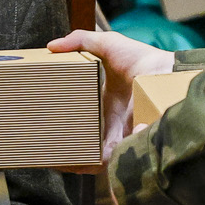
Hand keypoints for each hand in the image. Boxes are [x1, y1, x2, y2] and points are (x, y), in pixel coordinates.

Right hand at [48, 28, 177, 159]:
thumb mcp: (108, 44)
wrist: (164, 76)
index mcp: (106, 101)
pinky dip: (82, 165)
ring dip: (69, 158)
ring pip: (88, 154)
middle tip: (40, 143)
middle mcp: (110, 122)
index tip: (43, 119)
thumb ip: (81, 40)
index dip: (63, 119)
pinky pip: (99, 162)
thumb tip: (52, 45)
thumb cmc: (141, 59)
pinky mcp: (121, 145)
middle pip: (83, 138)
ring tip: (48, 158)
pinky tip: (65, 163)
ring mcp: (116, 135)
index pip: (81, 115)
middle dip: (63, 144)